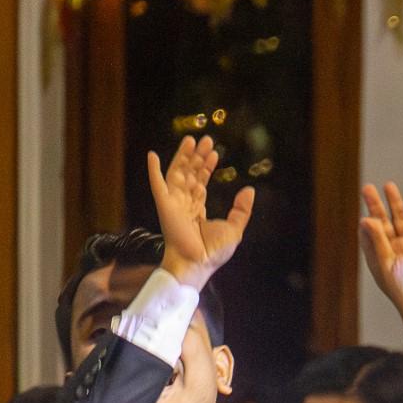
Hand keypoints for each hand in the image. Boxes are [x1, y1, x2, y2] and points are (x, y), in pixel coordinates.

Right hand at [148, 136, 256, 290]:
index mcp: (198, 209)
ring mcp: (173, 203)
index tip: (214, 153)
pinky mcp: (165, 205)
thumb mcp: (235, 228)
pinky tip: (153, 155)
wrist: (197, 262)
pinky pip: (157, 184)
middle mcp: (184, 204)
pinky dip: (153, 170)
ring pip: (177, 174)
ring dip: (183, 156)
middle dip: (197, 157)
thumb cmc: (213, 252)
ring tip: (192, 140)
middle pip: (190, 174)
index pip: (201, 182)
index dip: (207, 167)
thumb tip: (249, 190)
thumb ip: (241, 209)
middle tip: (206, 140)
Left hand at [359, 183, 402, 346]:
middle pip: (382, 221)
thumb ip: (378, 240)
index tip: (362, 213)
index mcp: (378, 256)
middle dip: (375, 205)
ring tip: (389, 186)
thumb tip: (365, 219)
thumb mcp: (387, 264)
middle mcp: (393, 248)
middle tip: (367, 188)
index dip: (365, 222)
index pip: (367, 234)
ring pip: (401, 219)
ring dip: (395, 203)